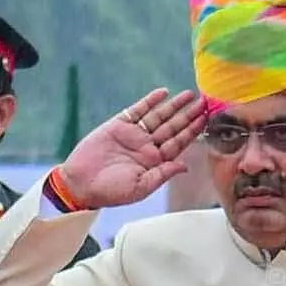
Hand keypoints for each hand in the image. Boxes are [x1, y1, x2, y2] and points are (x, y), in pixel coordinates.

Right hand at [57, 90, 210, 210]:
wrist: (80, 183)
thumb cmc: (110, 192)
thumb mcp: (141, 187)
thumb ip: (163, 175)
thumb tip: (185, 166)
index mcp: (155, 162)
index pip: (178, 143)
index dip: (192, 131)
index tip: (205, 119)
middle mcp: (147, 146)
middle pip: (172, 127)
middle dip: (188, 115)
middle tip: (203, 101)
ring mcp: (134, 134)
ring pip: (158, 116)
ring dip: (173, 105)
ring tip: (188, 94)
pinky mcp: (118, 125)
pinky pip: (137, 110)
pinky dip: (150, 101)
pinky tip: (162, 93)